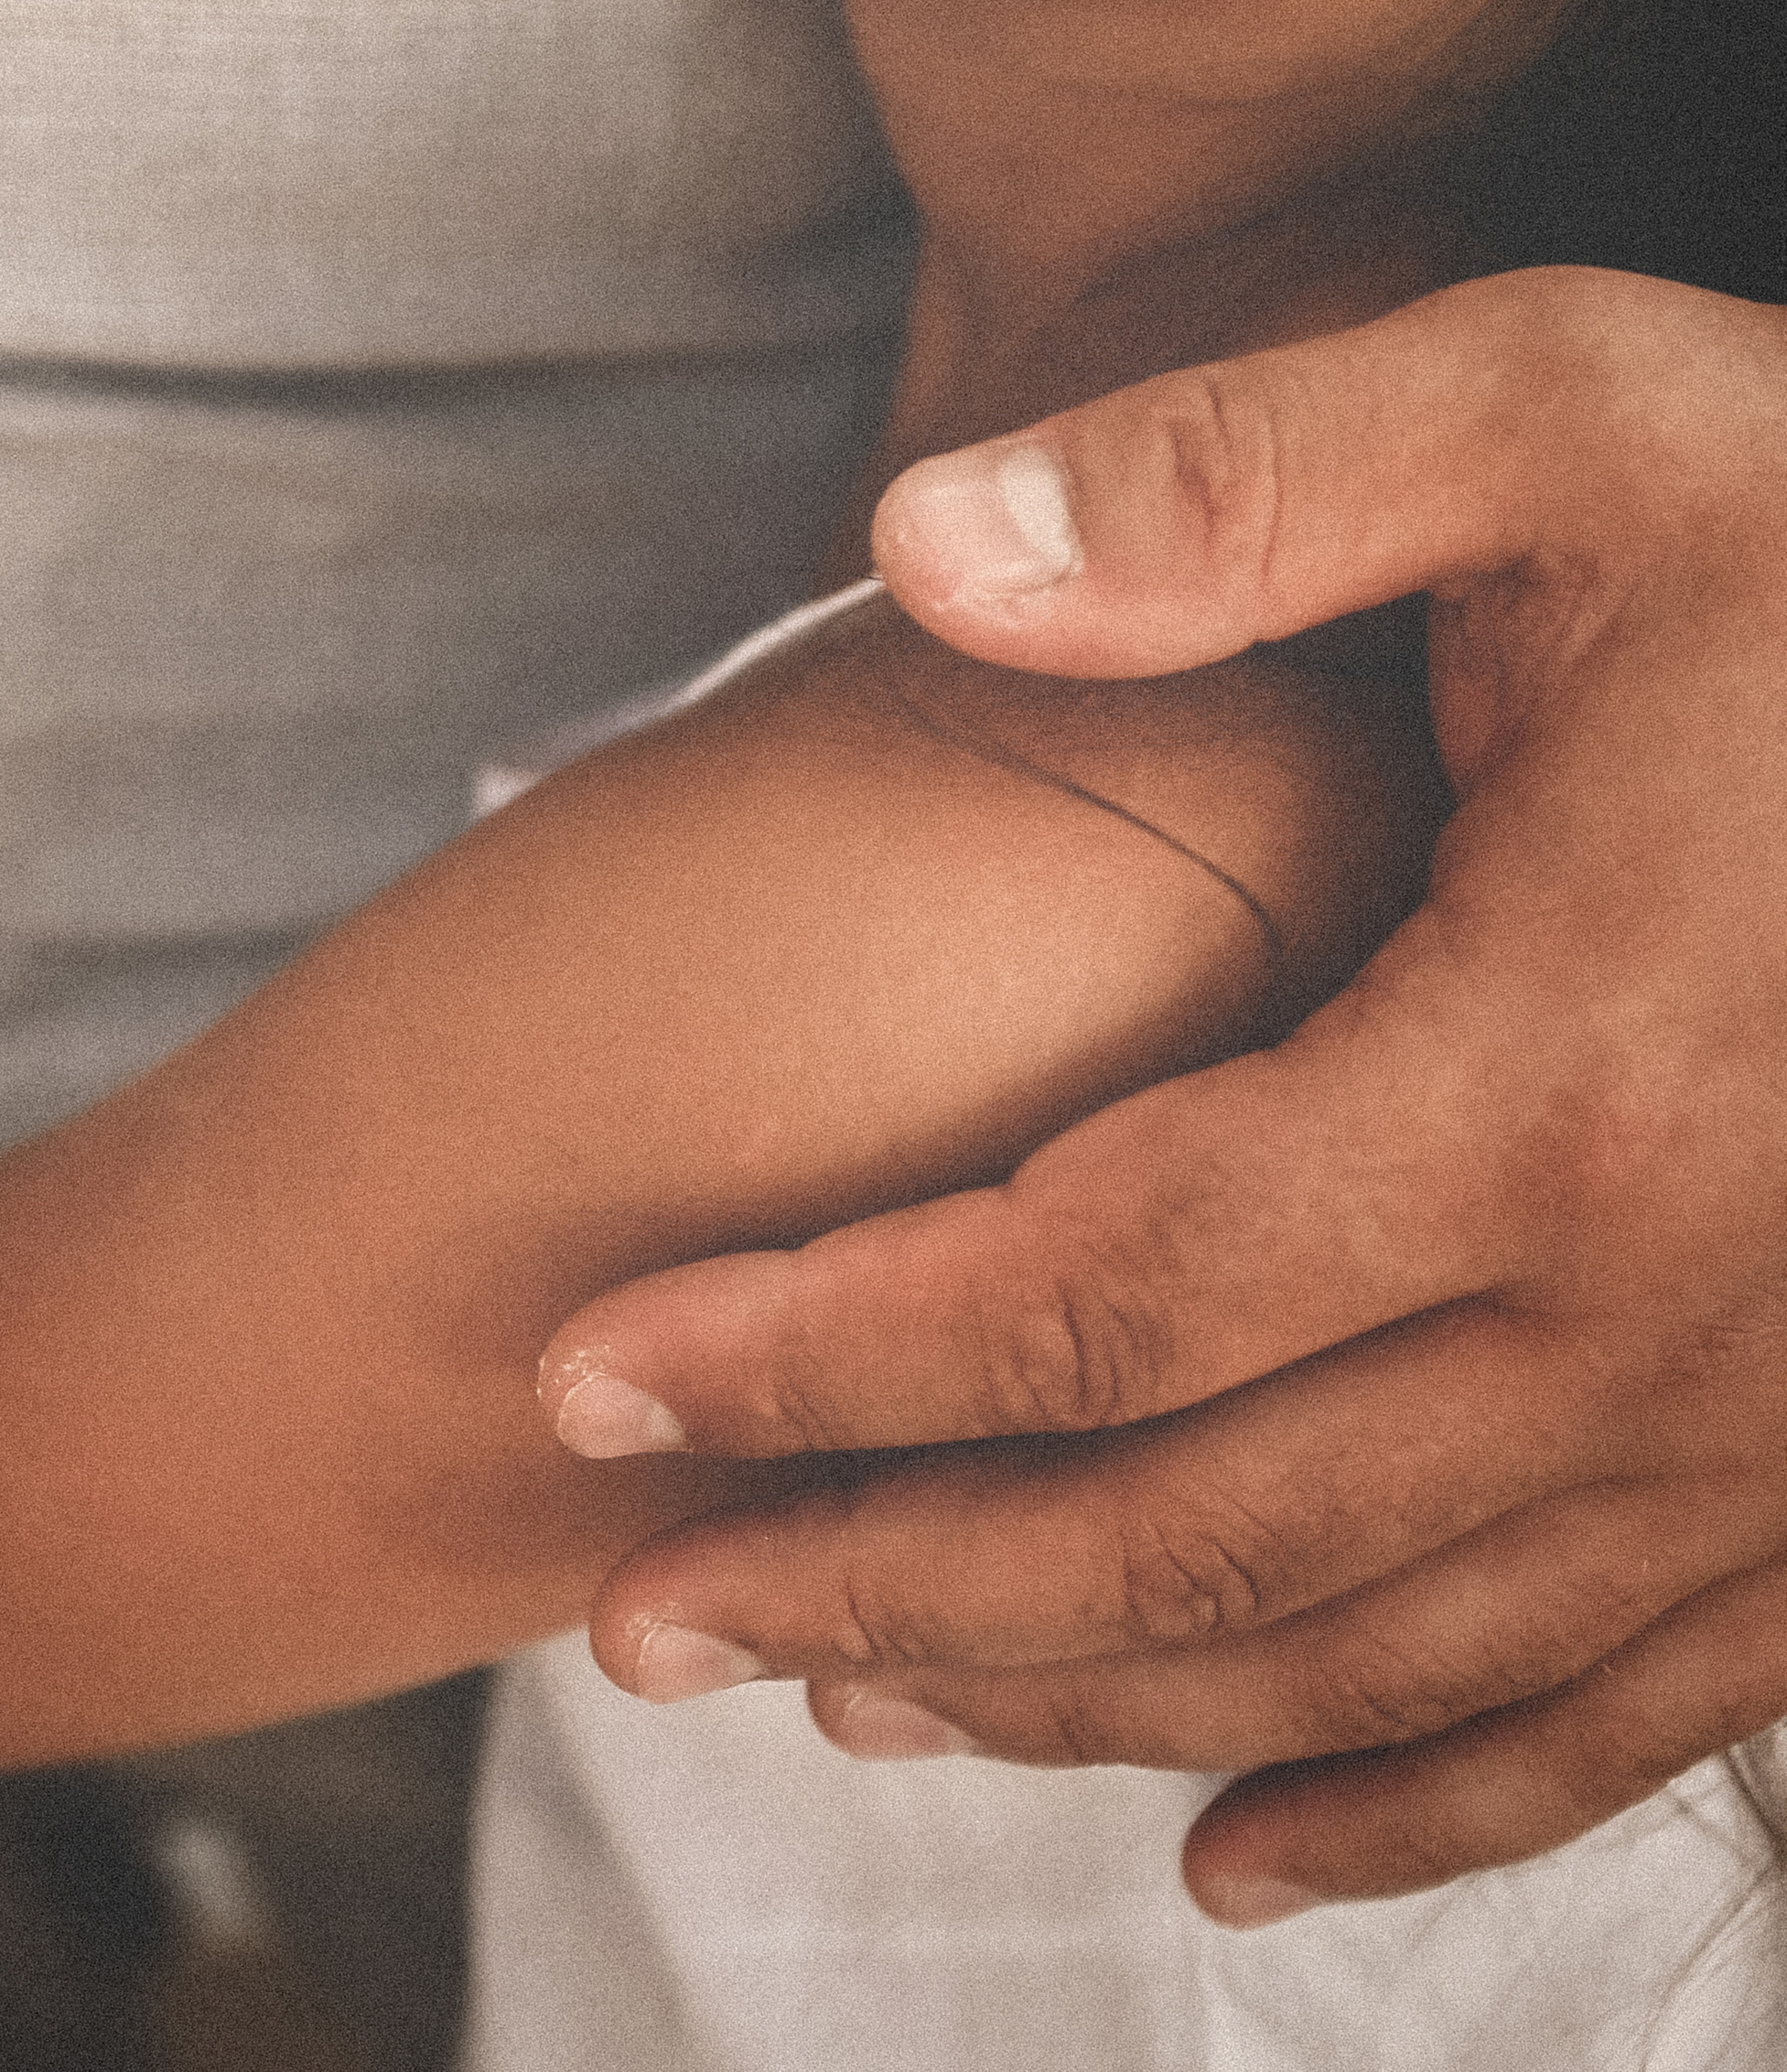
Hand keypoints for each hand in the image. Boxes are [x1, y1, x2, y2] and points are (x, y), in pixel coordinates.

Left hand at [537, 269, 1786, 1924]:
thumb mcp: (1558, 412)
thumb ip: (1232, 475)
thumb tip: (915, 546)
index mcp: (1546, 1082)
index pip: (1084, 1293)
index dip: (814, 1355)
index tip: (591, 1380)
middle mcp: (1653, 1322)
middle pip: (1186, 1531)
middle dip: (879, 1578)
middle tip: (636, 1613)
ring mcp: (1766, 1435)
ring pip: (1361, 1655)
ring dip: (1080, 1701)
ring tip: (843, 1693)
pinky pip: (1610, 1721)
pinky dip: (1408, 1809)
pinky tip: (1233, 1848)